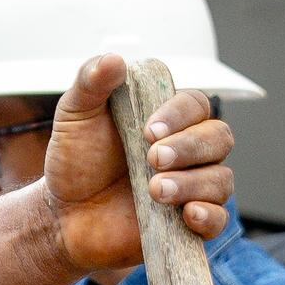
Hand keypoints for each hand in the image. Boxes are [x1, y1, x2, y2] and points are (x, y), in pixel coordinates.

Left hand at [37, 58, 234, 278]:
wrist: (63, 215)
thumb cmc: (75, 162)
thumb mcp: (75, 116)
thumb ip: (91, 83)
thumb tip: (114, 59)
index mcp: (168, 119)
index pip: (196, 105)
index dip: (180, 115)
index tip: (150, 130)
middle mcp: (187, 151)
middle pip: (219, 138)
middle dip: (189, 147)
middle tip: (153, 159)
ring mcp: (191, 187)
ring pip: (220, 179)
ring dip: (192, 183)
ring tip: (155, 190)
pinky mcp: (187, 225)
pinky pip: (218, 220)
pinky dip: (210, 216)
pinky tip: (188, 214)